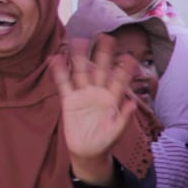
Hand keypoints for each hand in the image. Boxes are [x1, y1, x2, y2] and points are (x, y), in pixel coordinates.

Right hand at [53, 32, 138, 167]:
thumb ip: (124, 117)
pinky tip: (55, 59)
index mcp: (113, 98)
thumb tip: (132, 103)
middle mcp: (99, 92)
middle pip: (101, 70)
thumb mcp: (116, 131)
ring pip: (81, 72)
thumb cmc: (105, 140)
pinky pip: (64, 84)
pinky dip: (59, 72)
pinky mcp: (69, 100)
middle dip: (103, 54)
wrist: (88, 151)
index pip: (120, 80)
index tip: (129, 56)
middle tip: (105, 37)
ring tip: (78, 41)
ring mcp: (84, 95)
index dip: (124, 69)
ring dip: (79, 58)